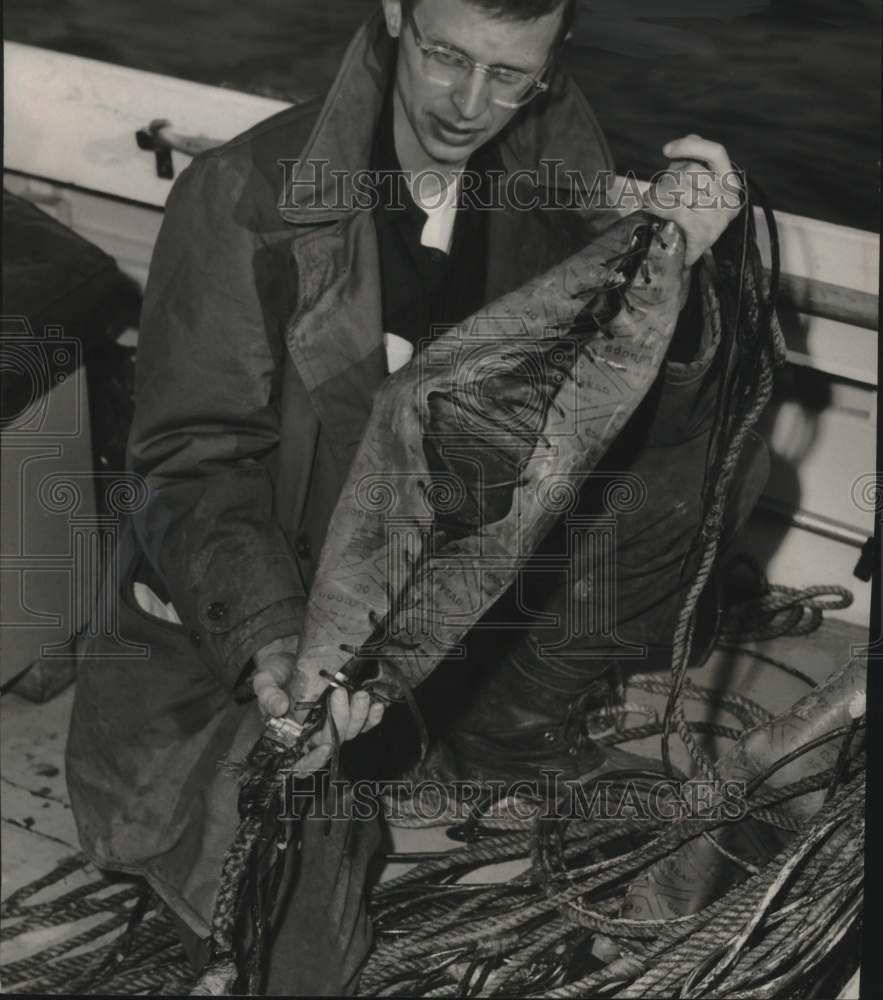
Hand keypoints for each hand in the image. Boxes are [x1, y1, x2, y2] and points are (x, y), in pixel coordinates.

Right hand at [252, 636, 383, 774]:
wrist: (292, 658)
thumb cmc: (276, 674)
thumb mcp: (265, 680)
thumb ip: (268, 694)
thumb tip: (279, 707)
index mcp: (291, 735)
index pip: (302, 763)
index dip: (314, 762)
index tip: (325, 747)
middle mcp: (314, 734)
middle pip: (332, 742)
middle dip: (340, 720)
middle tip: (339, 693)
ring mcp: (333, 723)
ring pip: (351, 732)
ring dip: (359, 715)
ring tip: (359, 694)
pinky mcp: (348, 712)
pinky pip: (366, 723)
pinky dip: (373, 717)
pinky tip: (376, 705)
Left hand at [644, 135, 742, 266]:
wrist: (686, 257)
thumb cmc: (693, 218)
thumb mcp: (700, 187)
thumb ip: (696, 161)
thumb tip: (690, 139)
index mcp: (730, 183)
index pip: (715, 153)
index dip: (691, 146)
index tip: (666, 150)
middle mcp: (728, 198)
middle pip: (692, 171)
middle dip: (668, 178)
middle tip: (657, 191)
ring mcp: (718, 217)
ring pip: (681, 187)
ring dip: (659, 191)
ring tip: (651, 200)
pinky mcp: (703, 233)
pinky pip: (675, 209)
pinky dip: (657, 205)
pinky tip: (647, 205)